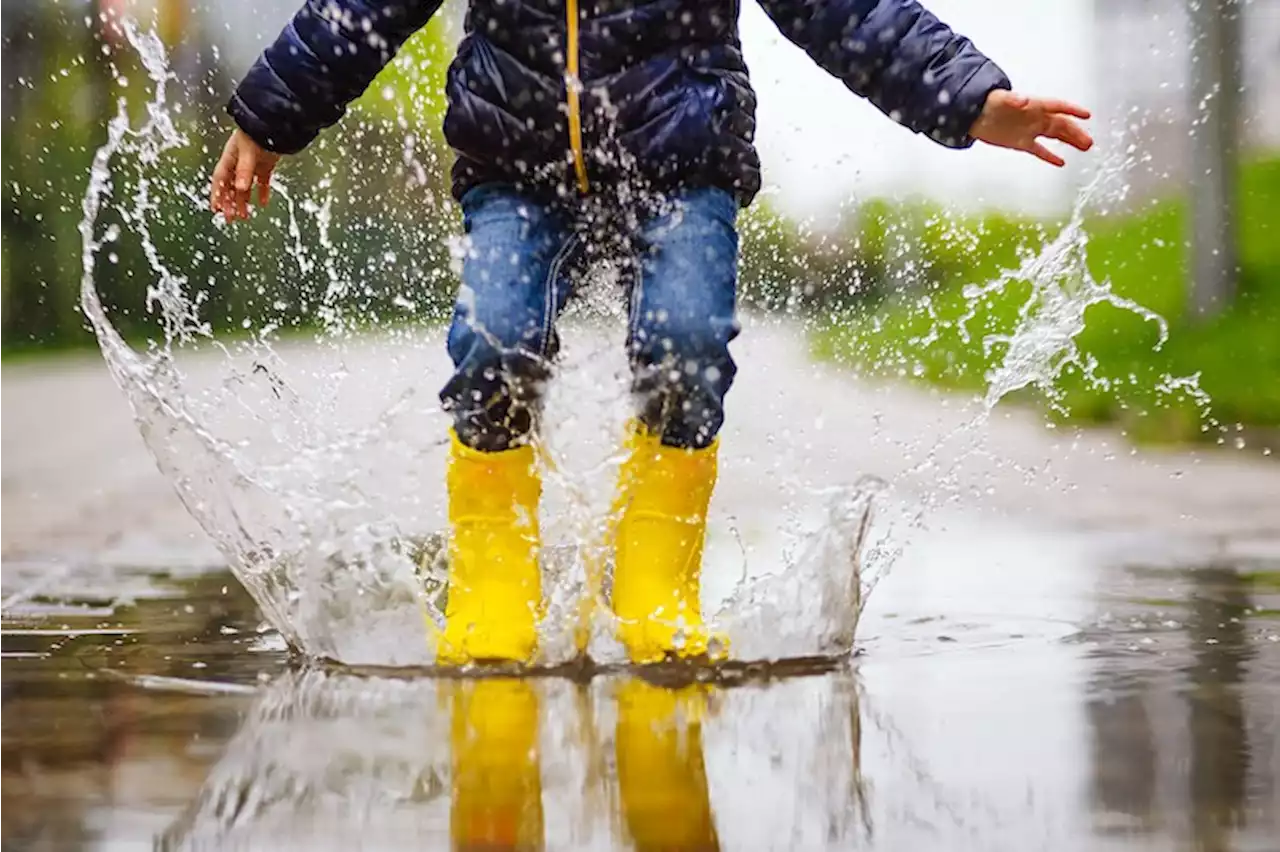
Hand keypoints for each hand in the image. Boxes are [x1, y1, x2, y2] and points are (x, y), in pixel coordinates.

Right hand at [210, 129, 280, 221]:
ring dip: (244, 201)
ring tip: (245, 216)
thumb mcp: (247, 153)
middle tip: (230, 219)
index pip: (220, 180)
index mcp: (229, 158)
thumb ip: (244, 171)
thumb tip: (240, 188)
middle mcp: (239, 162)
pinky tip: (263, 203)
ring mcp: (252, 164)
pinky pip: (262, 182)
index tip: (216, 209)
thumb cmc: (255, 133)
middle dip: (230, 203)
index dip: (217, 195)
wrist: (273, 122)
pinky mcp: (265, 165)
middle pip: (231, 186)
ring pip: (245, 186)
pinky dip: (262, 192)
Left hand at [970, 90, 1093, 166]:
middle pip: (1061, 124)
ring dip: (1069, 141)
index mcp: (1034, 105)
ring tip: (1084, 147)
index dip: (1072, 110)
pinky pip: (1039, 150)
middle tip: (1089, 142)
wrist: (973, 114)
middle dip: (1075, 132)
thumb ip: (1014, 99)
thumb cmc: (988, 102)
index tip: (1086, 115)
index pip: (1058, 107)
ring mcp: (1029, 130)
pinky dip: (1050, 155)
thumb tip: (1024, 100)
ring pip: (1054, 136)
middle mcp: (1035, 118)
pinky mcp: (1021, 142)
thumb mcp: (1000, 99)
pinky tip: (1061, 161)